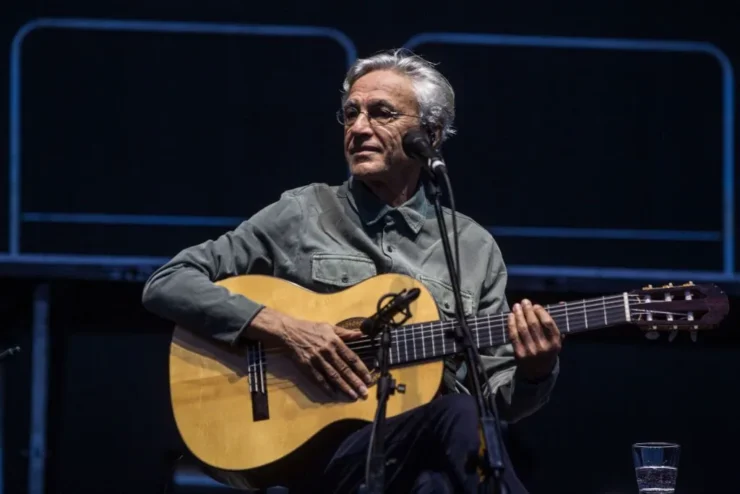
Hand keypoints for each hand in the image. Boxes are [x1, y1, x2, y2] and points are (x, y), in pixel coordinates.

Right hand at [251, 307, 372, 399]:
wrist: (289, 332)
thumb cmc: (310, 329)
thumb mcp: (329, 327)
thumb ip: (345, 333)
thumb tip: (361, 334)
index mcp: (334, 341)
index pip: (351, 357)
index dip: (361, 369)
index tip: (368, 378)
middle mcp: (328, 351)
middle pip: (344, 369)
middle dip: (355, 382)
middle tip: (364, 393)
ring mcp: (317, 360)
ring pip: (333, 376)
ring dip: (344, 387)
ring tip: (353, 396)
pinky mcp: (307, 366)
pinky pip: (318, 378)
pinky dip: (326, 387)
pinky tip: (334, 394)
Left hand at [507, 299, 561, 381]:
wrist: (538, 372)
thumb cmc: (548, 351)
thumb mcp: (557, 340)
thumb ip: (558, 323)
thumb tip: (560, 303)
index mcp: (555, 343)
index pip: (548, 323)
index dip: (541, 312)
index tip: (536, 305)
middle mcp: (543, 347)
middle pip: (533, 324)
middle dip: (528, 310)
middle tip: (524, 302)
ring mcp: (530, 351)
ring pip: (522, 328)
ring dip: (518, 315)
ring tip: (516, 306)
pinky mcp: (519, 353)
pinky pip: (514, 335)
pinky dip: (511, 324)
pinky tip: (510, 316)